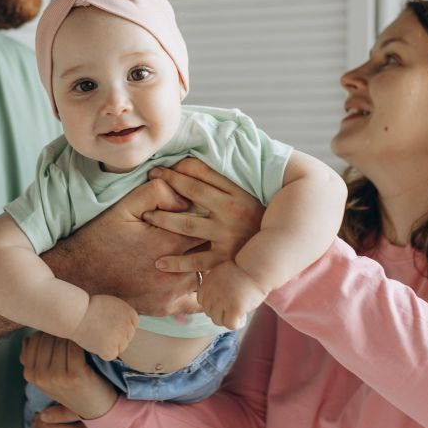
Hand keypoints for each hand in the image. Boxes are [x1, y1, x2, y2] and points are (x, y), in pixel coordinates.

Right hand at [21, 332, 117, 420]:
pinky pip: (74, 347)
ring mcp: (57, 377)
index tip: (61, 335)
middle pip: (47, 338)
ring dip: (71, 337)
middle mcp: (40, 377)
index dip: (49, 332)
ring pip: (60, 341)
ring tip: (80, 340)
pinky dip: (81, 342)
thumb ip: (35, 359)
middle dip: (60, 333)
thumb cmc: (72, 386)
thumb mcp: (47, 377)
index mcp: (30, 375)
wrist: (95, 407)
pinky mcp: (75, 375)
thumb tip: (27, 339)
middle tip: (72, 336)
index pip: (34, 340)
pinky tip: (87, 346)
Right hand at [44, 175, 202, 315]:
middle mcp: (176, 271)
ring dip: (205, 265)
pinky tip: (192, 278)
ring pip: (207, 275)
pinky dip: (198, 290)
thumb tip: (185, 195)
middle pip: (211, 252)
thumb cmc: (101, 237)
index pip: (207, 225)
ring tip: (199, 254)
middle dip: (210, 241)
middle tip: (208, 233)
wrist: (79, 275)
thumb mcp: (125, 206)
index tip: (203, 214)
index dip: (207, 218)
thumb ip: (157, 193)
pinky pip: (196, 302)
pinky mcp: (165, 308)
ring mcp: (172, 292)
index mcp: (170, 242)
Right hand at [72, 294, 138, 358]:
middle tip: (99, 330)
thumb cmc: (90, 307)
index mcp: (131, 314)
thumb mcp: (113, 305)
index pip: (131, 327)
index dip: (119, 328)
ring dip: (109, 345)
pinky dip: (102, 352)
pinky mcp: (111, 349)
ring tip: (96, 334)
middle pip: (126, 339)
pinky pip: (110, 355)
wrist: (76, 313)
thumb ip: (122, 316)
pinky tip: (95, 342)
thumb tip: (126, 329)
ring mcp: (121, 339)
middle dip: (115, 337)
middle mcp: (129, 327)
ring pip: (119, 348)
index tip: (107, 324)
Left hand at [142, 158, 264, 273]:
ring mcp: (228, 236)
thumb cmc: (259, 222)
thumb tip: (196, 164)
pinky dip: (176, 263)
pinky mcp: (226, 260)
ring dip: (163, 219)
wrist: (281, 251)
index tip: (163, 167)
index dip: (180, 167)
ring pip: (188, 224)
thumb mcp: (249, 198)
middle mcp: (233, 211)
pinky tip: (158, 262)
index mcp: (239, 193)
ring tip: (145, 216)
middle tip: (148, 178)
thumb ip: (226, 184)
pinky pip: (196, 261)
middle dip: (166, 183)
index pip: (204, 172)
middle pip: (192, 191)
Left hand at [198, 261, 265, 329]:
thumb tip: (216, 300)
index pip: (203, 302)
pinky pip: (230, 325)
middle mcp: (211, 294)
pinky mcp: (234, 309)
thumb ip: (215, 285)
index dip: (214, 304)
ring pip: (218, 321)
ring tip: (240, 313)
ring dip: (228, 319)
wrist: (257, 267)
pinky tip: (244, 316)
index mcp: (207, 284)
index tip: (226, 302)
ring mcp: (222, 302)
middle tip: (234, 308)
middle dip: (221, 313)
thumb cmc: (244, 268)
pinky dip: (237, 324)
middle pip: (209, 313)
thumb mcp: (221, 273)